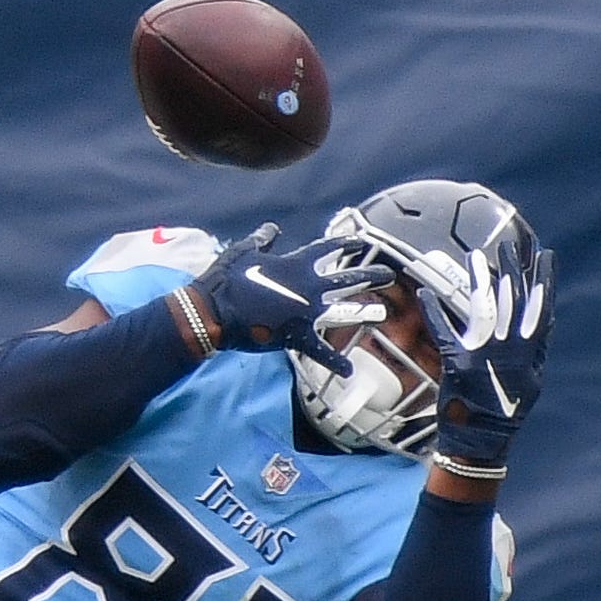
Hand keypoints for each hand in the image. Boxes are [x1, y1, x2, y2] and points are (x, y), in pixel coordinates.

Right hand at [191, 223, 393, 372]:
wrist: (213, 312)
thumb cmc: (225, 280)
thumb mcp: (243, 252)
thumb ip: (262, 241)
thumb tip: (272, 230)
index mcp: (297, 264)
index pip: (328, 249)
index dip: (346, 243)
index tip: (360, 241)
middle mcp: (308, 287)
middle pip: (346, 280)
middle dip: (369, 277)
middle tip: (387, 275)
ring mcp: (305, 313)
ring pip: (342, 312)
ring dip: (363, 312)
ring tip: (381, 313)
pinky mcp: (296, 336)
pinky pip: (320, 352)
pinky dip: (334, 362)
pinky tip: (348, 370)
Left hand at [422, 242, 554, 466]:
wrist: (481, 441)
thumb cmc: (504, 410)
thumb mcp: (531, 378)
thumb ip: (535, 348)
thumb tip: (544, 317)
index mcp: (528, 351)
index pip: (540, 306)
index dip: (542, 279)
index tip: (544, 254)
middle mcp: (509, 349)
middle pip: (512, 300)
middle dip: (510, 269)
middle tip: (508, 245)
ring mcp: (483, 354)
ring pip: (483, 307)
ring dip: (479, 280)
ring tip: (476, 257)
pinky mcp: (456, 363)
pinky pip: (442, 331)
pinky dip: (433, 311)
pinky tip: (425, 293)